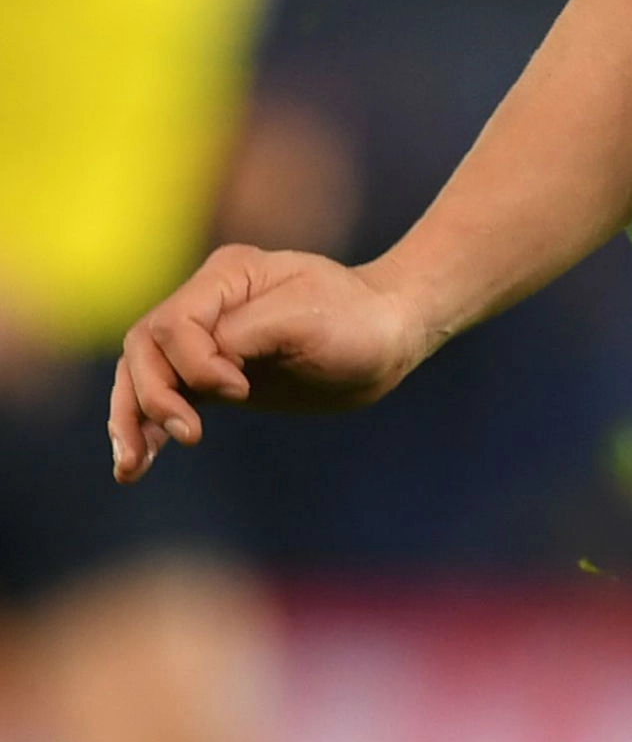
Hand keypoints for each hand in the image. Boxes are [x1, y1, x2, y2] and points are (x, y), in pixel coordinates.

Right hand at [109, 245, 441, 481]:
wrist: (390, 338)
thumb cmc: (360, 322)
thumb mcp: (308, 320)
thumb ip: (244, 337)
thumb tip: (198, 375)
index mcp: (228, 275)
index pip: (174, 323)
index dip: (194, 363)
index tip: (239, 389)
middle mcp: (208, 302)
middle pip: (145, 349)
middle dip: (151, 397)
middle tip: (189, 435)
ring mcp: (206, 339)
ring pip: (144, 375)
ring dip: (132, 419)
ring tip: (131, 467)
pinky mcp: (214, 375)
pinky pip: (167, 397)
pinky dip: (148, 428)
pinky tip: (137, 465)